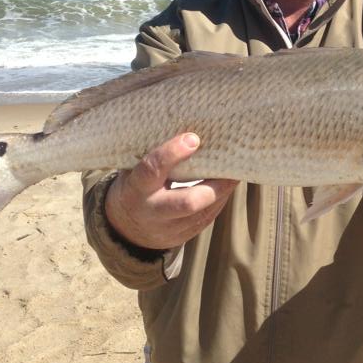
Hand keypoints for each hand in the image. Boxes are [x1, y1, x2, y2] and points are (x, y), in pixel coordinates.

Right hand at [105, 133, 237, 250]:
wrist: (125, 229)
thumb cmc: (136, 185)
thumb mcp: (134, 170)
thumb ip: (153, 155)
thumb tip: (187, 126)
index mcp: (136, 188)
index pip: (152, 170)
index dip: (172, 154)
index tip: (193, 138)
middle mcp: (152, 211)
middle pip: (187, 202)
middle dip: (213, 185)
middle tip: (232, 165)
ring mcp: (168, 228)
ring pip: (203, 212)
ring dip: (223, 191)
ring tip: (237, 171)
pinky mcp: (183, 236)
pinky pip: (207, 218)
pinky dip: (219, 200)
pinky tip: (227, 185)